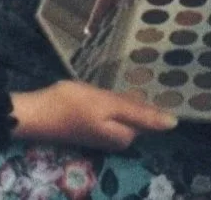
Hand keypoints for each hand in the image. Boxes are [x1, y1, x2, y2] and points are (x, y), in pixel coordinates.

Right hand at [12, 80, 177, 149]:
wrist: (37, 112)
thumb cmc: (73, 105)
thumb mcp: (108, 105)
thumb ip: (139, 113)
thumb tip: (173, 123)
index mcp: (125, 136)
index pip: (150, 117)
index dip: (153, 98)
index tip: (160, 78)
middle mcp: (117, 139)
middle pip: (137, 115)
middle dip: (138, 96)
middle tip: (142, 70)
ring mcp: (104, 133)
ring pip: (124, 112)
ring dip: (125, 95)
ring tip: (128, 73)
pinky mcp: (93, 125)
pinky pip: (112, 111)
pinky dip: (112, 99)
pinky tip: (107, 86)